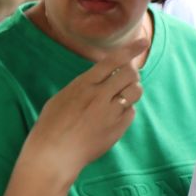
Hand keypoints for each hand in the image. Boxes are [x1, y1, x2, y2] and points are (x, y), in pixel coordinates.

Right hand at [23, 36, 149, 179]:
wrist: (54, 154)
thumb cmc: (52, 125)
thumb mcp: (63, 97)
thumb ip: (84, 85)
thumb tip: (100, 79)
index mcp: (84, 84)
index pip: (113, 60)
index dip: (131, 49)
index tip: (143, 42)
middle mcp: (100, 96)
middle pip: (129, 73)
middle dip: (130, 73)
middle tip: (125, 79)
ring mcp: (110, 113)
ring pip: (135, 91)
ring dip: (132, 90)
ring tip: (122, 96)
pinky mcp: (117, 129)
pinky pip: (131, 112)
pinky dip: (126, 111)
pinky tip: (114, 117)